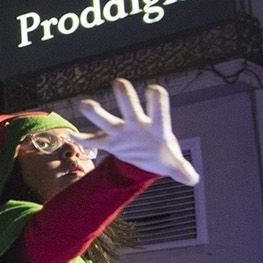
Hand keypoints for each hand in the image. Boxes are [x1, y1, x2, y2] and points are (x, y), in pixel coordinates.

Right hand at [77, 78, 198, 184]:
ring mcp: (121, 133)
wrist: (149, 156)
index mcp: (157, 129)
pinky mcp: (110, 142)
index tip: (154, 88)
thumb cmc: (164, 156)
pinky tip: (70, 136)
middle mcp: (137, 125)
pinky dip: (81, 139)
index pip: (159, 113)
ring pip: (107, 121)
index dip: (157, 102)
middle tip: (119, 82)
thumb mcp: (174, 165)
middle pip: (130, 108)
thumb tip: (192, 179)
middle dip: (126, 96)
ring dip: (96, 113)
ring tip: (85, 104)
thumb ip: (182, 170)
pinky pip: (94, 141)